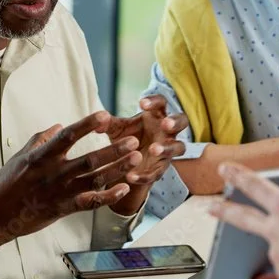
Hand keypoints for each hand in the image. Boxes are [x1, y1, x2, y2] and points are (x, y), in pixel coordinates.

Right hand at [0, 112, 142, 277]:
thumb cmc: (3, 186)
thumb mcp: (19, 158)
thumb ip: (40, 140)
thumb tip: (58, 126)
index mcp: (41, 157)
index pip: (68, 136)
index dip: (88, 125)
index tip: (105, 115)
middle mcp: (53, 173)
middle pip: (90, 159)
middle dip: (114, 149)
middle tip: (134, 139)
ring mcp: (59, 193)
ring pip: (95, 179)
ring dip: (118, 169)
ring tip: (136, 158)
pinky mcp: (61, 210)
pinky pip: (90, 203)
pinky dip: (108, 196)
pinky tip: (124, 188)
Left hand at [104, 95, 187, 214]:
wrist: (128, 163)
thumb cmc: (127, 137)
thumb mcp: (117, 130)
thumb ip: (108, 124)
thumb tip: (97, 120)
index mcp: (157, 116)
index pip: (161, 103)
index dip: (154, 102)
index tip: (141, 104)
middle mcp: (167, 132)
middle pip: (182, 121)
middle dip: (175, 122)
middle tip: (166, 124)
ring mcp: (168, 151)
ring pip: (178, 147)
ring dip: (167, 148)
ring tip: (153, 149)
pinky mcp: (161, 169)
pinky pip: (157, 172)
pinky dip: (145, 175)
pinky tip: (131, 176)